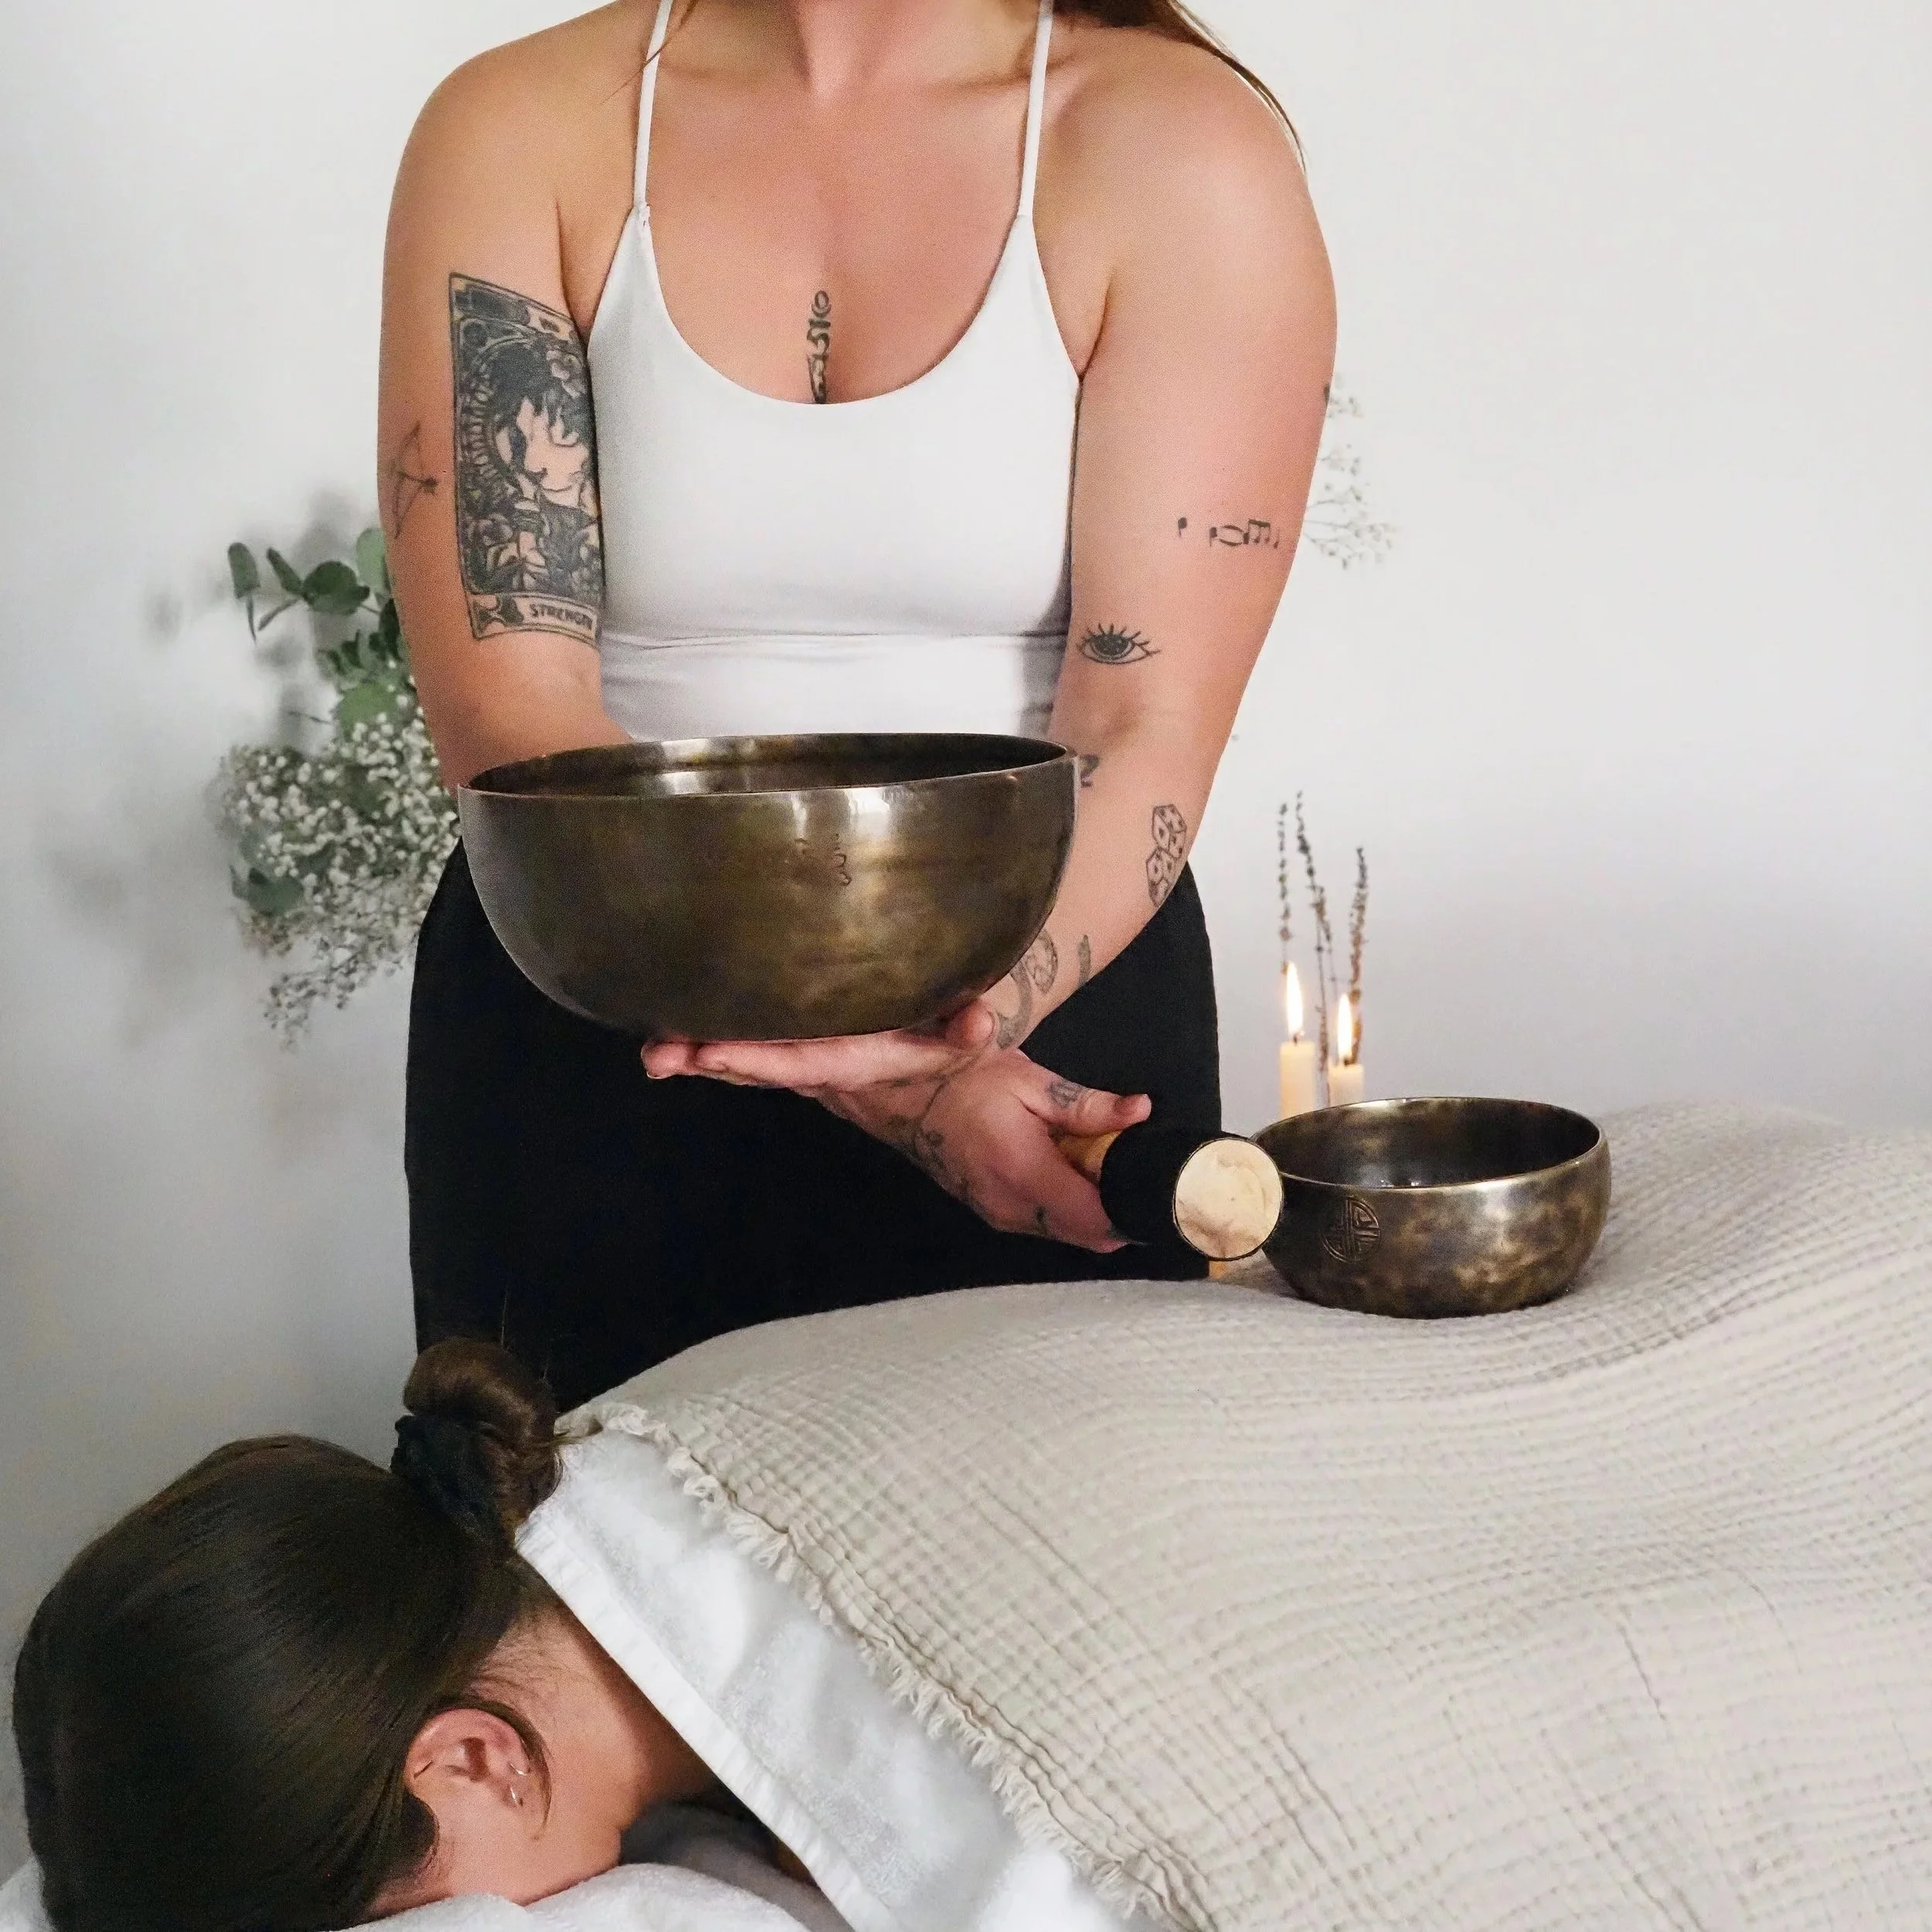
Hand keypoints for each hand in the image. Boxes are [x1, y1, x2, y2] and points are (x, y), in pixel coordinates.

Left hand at [640, 999, 998, 1091]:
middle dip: (711, 1062)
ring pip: (748, 1060)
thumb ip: (974, 1025)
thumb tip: (979, 1019)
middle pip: (762, 1067)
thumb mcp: (970, 1028)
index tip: (712, 1052)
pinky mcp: (797, 1039)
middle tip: (658, 1056)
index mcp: (861, 1060)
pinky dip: (710, 1043)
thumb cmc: (954, 1028)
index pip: (805, 1059)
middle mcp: (826, 1064)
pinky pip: (751, 1044)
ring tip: (650, 1052)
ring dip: (698, 1057)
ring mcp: (807, 1055)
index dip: (759, 1058)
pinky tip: (668, 1033)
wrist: (951, 1046)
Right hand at [824, 1053, 1151, 1252]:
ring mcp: (1000, 1217)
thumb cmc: (965, 1081)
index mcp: (1025, 1172)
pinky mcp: (994, 1215)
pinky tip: (1073, 1172)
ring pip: (1068, 1233)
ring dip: (1094, 1209)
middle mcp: (1013, 1208)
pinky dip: (1069, 1206)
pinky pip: (1047, 1226)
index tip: (1159, 1185)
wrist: (902, 1099)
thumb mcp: (1030, 1081)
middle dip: (1120, 1210)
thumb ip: (1088, 1106)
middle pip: (1090, 1235)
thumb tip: (1142, 1111)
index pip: (1097, 1219)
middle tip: (1137, 1170)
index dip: (1134, 1210)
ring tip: (1105, 1166)